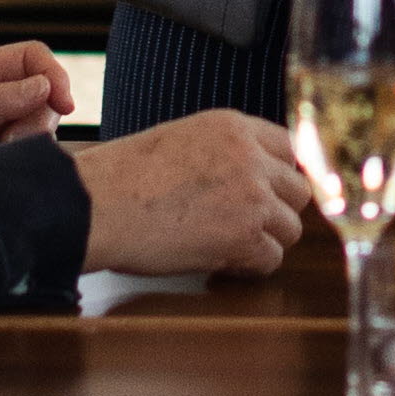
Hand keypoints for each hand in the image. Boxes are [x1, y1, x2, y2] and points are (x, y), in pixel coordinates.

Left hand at [0, 41, 72, 177]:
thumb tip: (42, 85)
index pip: (32, 56)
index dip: (54, 75)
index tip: (64, 105)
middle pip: (43, 89)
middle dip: (38, 116)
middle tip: (10, 141)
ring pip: (39, 119)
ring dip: (27, 139)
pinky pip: (28, 143)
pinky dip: (20, 154)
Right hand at [72, 109, 311, 275]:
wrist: (96, 205)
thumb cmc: (121, 176)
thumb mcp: (179, 140)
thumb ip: (221, 152)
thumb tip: (243, 178)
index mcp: (233, 127)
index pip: (288, 146)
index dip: (278, 175)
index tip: (267, 193)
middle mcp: (251, 158)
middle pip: (298, 190)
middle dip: (277, 210)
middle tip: (248, 224)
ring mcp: (252, 198)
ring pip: (291, 228)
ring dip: (266, 241)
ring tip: (232, 246)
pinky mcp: (244, 238)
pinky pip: (272, 259)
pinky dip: (251, 268)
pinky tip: (224, 264)